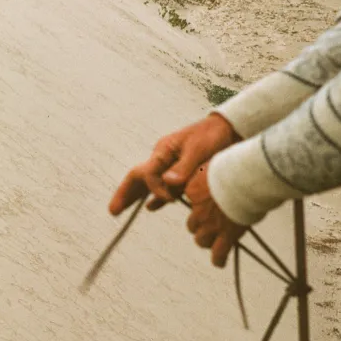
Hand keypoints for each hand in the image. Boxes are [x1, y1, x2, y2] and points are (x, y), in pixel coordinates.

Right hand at [109, 113, 240, 216]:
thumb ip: (183, 167)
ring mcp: (169, 165)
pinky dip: (157, 197)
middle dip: (125, 193)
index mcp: (163, 151)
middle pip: (137, 177)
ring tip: (120, 210)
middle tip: (112, 211)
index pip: (148, 173)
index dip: (156, 189)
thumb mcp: (199, 150)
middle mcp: (162, 158)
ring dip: (135, 196)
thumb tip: (167, 182)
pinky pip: (164, 187)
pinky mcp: (181, 171)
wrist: (228, 129)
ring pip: (147, 183)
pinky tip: (151, 207)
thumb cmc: (212, 136)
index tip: (172, 199)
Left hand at [184, 165, 245, 267]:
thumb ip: (213, 174)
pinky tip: (219, 262)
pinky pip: (219, 253)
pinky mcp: (226, 235)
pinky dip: (218, 259)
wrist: (246, 176)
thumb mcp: (216, 164)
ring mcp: (211, 224)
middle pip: (193, 225)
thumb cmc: (236, 166)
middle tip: (209, 226)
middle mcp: (199, 210)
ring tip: (212, 243)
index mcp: (194, 191)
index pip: (191, 203)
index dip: (198, 205)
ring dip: (206, 242)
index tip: (206, 204)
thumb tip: (219, 174)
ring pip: (201, 240)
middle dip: (200, 226)